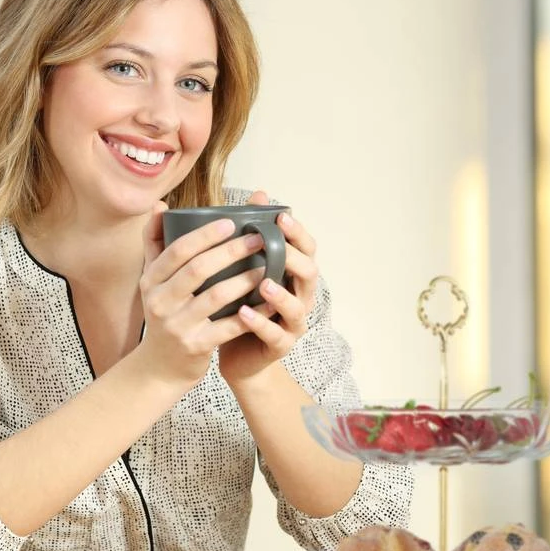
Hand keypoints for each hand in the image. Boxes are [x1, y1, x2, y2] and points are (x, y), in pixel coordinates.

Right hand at [135, 201, 267, 389]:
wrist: (159, 367)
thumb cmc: (164, 315)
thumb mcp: (152, 282)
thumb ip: (155, 243)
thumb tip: (160, 206)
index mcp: (151, 280)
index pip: (177, 250)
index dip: (204, 234)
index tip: (231, 221)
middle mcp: (160, 302)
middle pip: (198, 269)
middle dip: (231, 251)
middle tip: (258, 239)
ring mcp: (178, 326)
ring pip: (216, 297)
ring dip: (244, 279)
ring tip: (267, 267)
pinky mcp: (196, 347)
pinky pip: (229, 326)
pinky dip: (251, 313)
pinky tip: (270, 302)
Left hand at [218, 191, 317, 388]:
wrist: (239, 356)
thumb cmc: (242, 305)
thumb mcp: (244, 269)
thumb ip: (253, 236)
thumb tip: (259, 194)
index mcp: (293, 275)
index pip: (307, 249)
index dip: (298, 232)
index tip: (281, 217)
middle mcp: (300, 297)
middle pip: (310, 274)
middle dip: (294, 258)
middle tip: (274, 244)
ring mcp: (292, 323)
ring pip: (297, 307)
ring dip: (280, 294)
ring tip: (262, 283)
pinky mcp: (280, 346)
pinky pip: (275, 334)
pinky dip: (260, 323)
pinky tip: (244, 313)